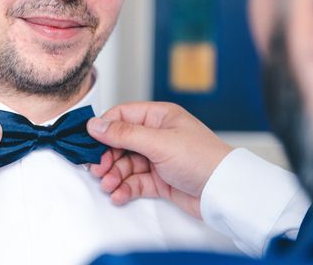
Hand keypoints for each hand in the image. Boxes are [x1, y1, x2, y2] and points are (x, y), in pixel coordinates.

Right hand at [87, 102, 232, 218]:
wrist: (224, 191)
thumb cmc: (202, 158)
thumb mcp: (159, 142)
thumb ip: (125, 134)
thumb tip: (95, 124)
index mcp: (159, 117)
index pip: (123, 116)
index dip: (104, 128)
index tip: (88, 142)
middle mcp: (157, 136)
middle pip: (121, 142)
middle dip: (107, 156)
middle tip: (97, 169)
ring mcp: (158, 158)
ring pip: (126, 164)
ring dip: (114, 175)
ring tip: (109, 185)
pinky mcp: (160, 180)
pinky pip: (135, 181)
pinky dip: (125, 188)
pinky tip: (119, 194)